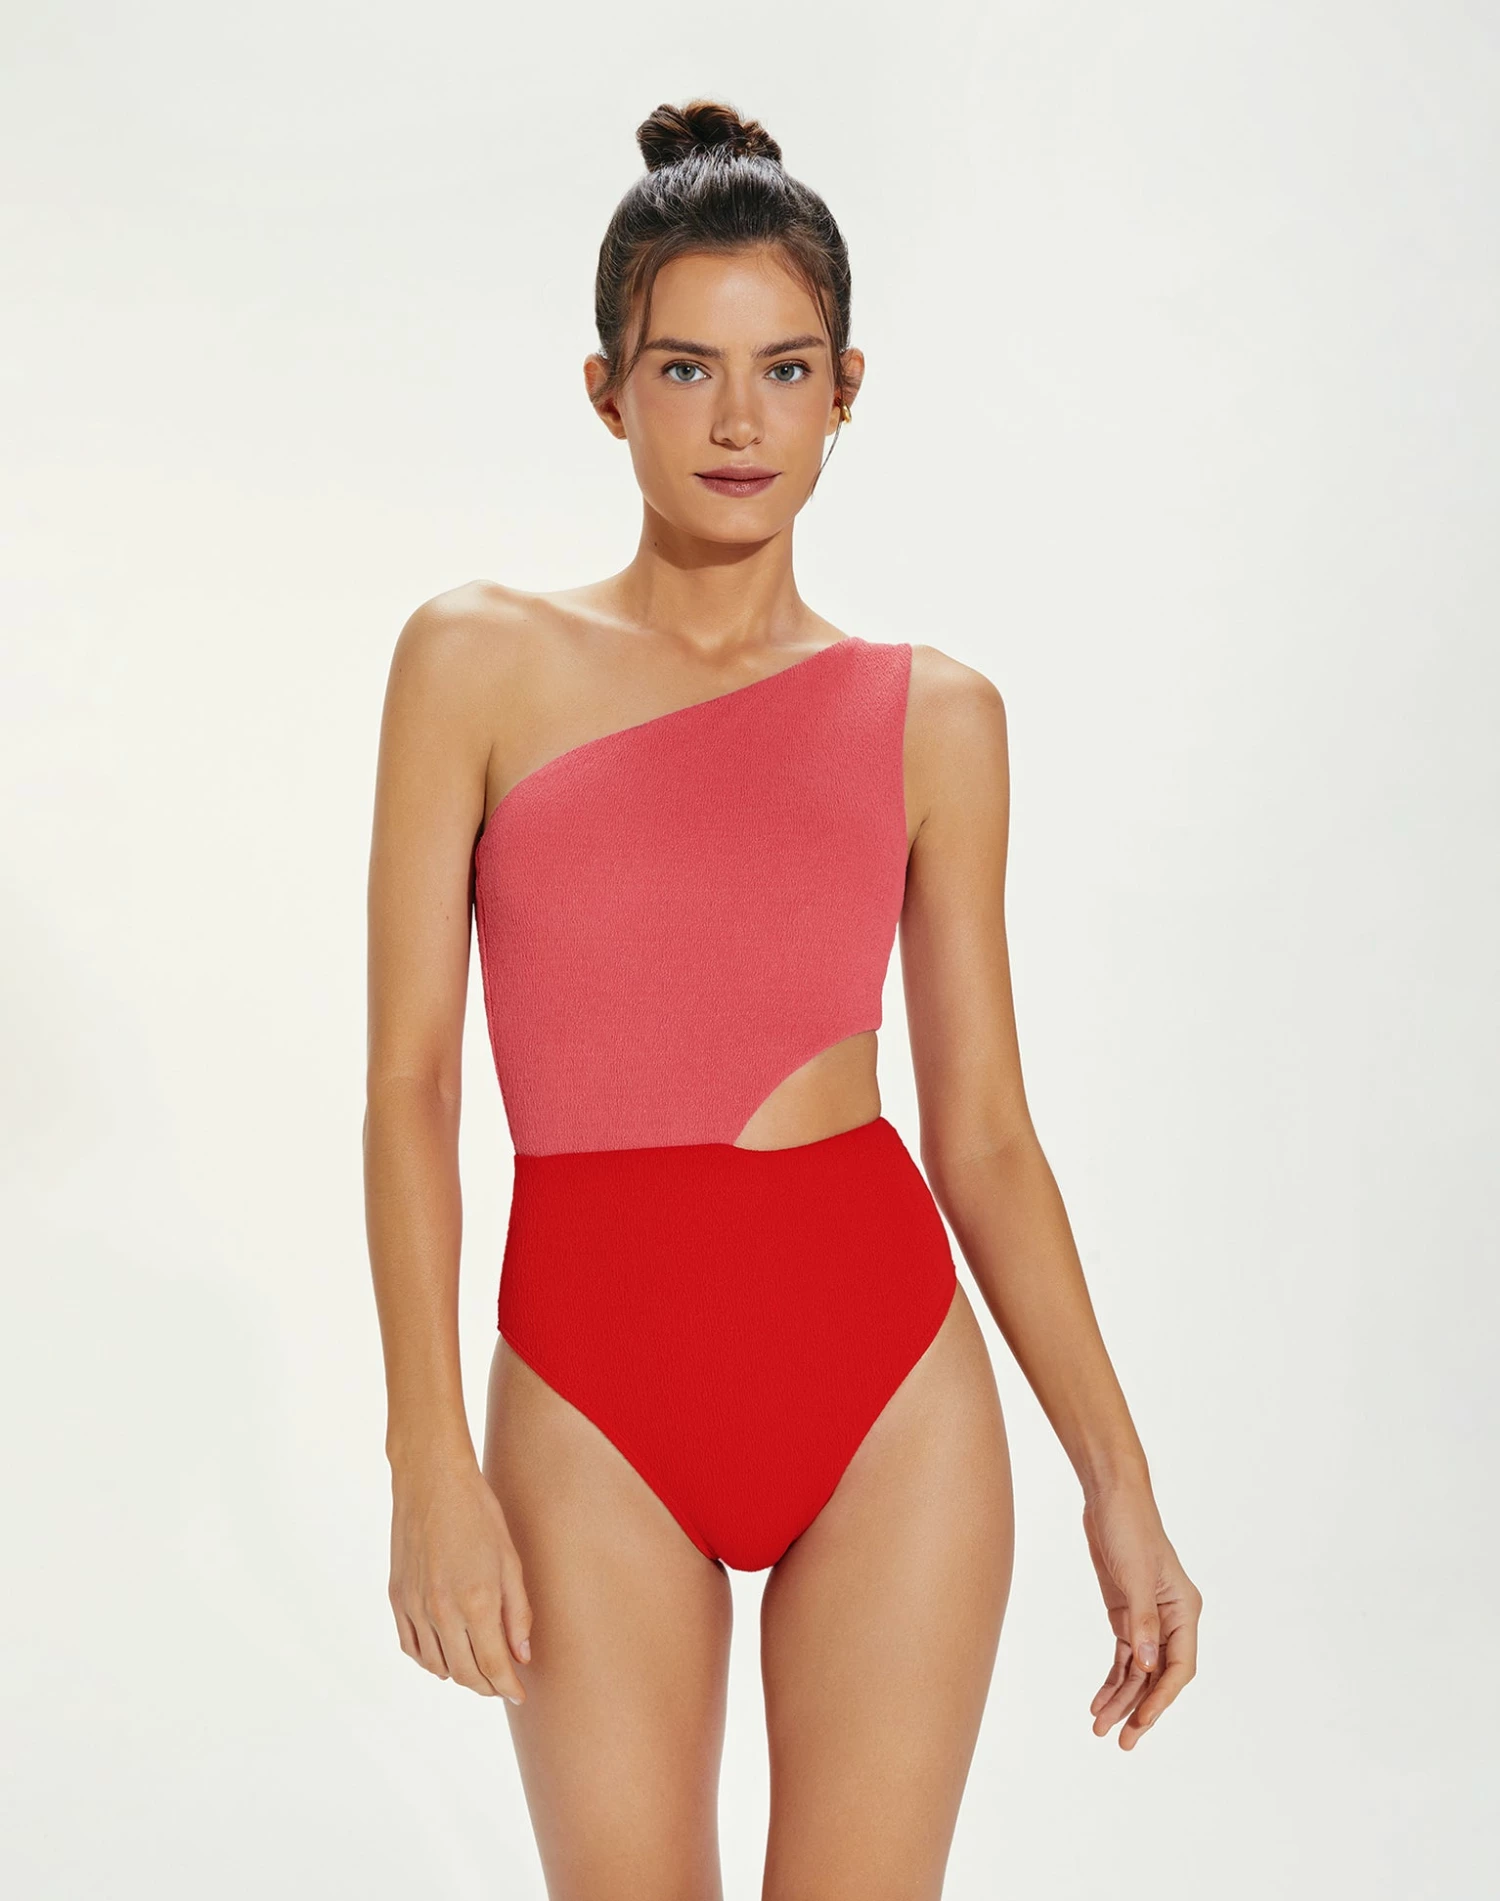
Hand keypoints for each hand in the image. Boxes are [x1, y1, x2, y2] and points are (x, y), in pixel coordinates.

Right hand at [388, 1455, 532, 1703]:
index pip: (493, 1665)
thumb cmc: (478, 1514)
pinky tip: (445, 1655)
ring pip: (437, 1666)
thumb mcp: (510, 1560)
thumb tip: (522, 1656)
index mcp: (476, 1600)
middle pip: (466, 1672)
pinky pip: (411, 1647)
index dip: (508, 1686)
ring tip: (478, 1669)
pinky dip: (429, 1660)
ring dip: (460, 1675)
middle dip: (488, 1685)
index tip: (519, 1693)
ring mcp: (415, 1607)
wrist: (432, 1481)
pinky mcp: (397, 1599)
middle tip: (502, 1683)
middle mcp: (442, 1611)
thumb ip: (518, 1612)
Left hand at [1081, 1482, 1199, 1748]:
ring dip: (1122, 1699)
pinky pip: (1124, 1657)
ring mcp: (1149, 1618)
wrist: (1109, 1496)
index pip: (1179, 1666)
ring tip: (1100, 1728)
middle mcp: (1171, 1619)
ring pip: (1140, 1672)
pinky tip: (1099, 1701)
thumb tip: (1148, 1666)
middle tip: (1121, 1741)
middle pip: (1160, 1676)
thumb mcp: (1134, 1574)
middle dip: (1140, 1709)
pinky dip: (1113, 1679)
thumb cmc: (1129, 1527)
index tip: (1141, 1721)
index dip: (1162, 1698)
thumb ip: (1143, 1621)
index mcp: (1184, 1610)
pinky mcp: (1127, 1614)